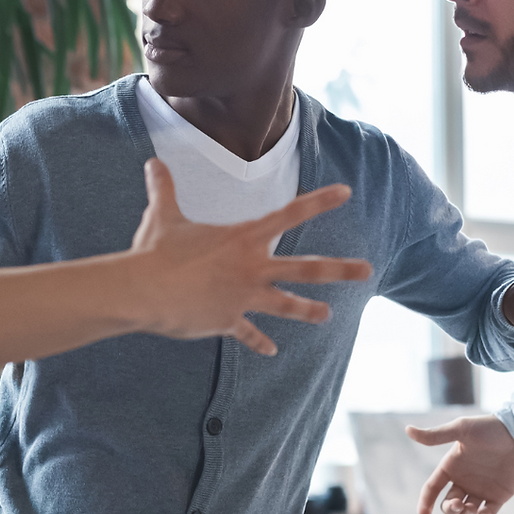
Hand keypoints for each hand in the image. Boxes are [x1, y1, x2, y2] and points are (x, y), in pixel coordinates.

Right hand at [132, 159, 371, 355]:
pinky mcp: (228, 321)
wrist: (146, 291)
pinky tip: (272, 351)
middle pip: (306, 267)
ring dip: (308, 310)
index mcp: (243, 238)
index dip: (319, 202)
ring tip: (326, 315)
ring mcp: (244, 296)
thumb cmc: (156, 251)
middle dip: (340, 269)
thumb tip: (151, 162)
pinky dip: (260, 343)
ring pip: (287, 304)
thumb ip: (163, 188)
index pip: (289, 214)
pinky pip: (249, 333)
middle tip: (368, 270)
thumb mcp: (163, 216)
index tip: (346, 192)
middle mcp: (252, 267)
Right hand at [405, 416, 513, 513]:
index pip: (433, 487)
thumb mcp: (460, 430)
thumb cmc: (489, 429)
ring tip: (472, 507)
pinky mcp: (499, 496)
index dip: (425, 501)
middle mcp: (464, 479)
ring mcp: (481, 489)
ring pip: (466, 512)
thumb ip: (436, 435)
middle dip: (449, 509)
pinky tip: (484, 513)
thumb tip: (407, 430)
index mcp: (452, 465)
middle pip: (449, 504)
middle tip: (458, 504)